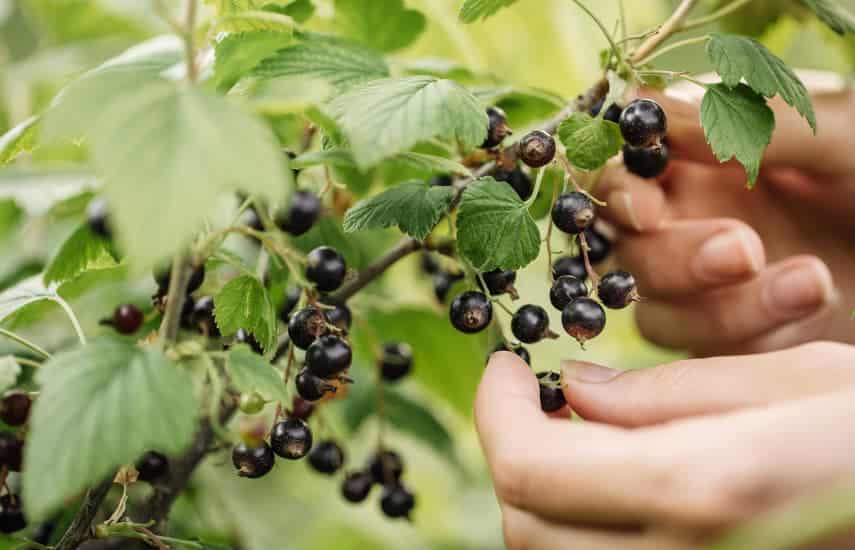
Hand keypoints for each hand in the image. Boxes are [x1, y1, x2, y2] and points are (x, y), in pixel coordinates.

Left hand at [476, 349, 854, 548]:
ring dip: (540, 495)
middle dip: (511, 451)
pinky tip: (612, 483)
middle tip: (532, 397)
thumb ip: (668, 393)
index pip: (530, 468)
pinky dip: (580, 531)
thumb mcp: (798, 379)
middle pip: (524, 526)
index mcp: (707, 487)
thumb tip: (572, 389)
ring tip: (572, 436)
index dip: (496, 411)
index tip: (505, 367)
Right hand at [597, 81, 854, 354]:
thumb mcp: (844, 139)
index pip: (621, 172)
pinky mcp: (735, 341)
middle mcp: (695, 221)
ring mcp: (711, 288)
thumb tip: (645, 110)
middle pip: (625, 250)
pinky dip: (748, 336)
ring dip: (719, 305)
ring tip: (812, 280)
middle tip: (743, 247)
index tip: (646, 206)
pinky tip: (811, 306)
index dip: (616, 190)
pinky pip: (702, 354)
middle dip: (675, 255)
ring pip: (656, 309)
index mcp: (708, 161)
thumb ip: (746, 126)